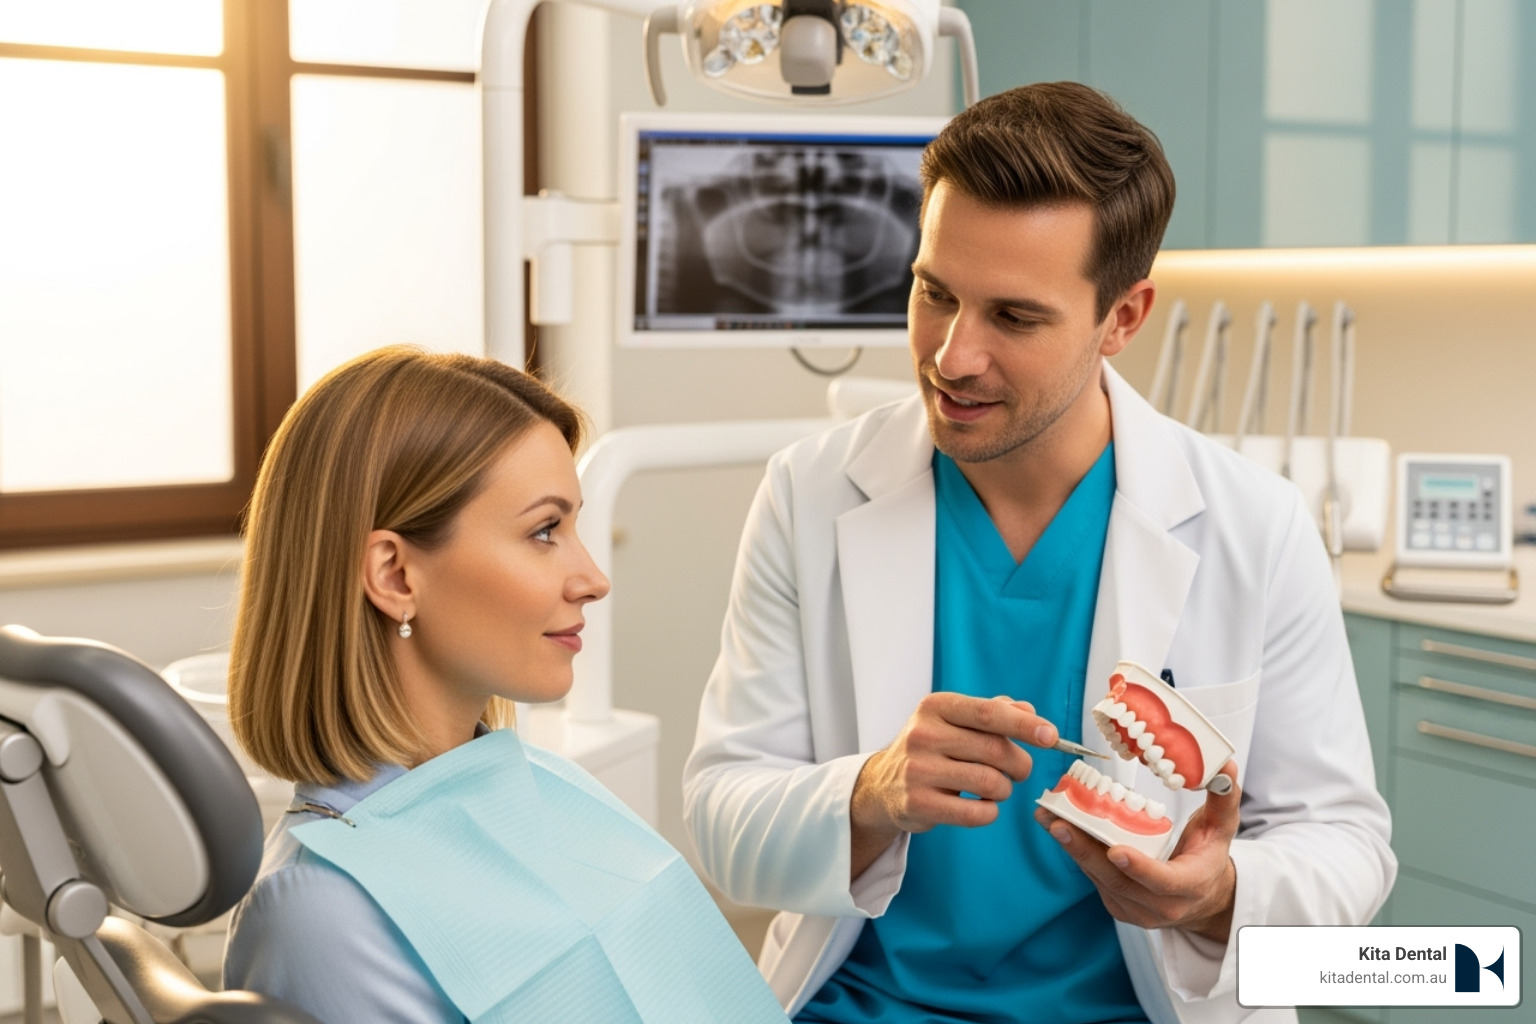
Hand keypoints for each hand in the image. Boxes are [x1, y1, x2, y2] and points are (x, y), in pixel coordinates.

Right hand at [850, 693, 1059, 878]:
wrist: (884, 784)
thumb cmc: (931, 748)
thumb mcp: (954, 720)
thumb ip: (994, 712)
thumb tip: (1030, 712)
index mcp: (936, 707)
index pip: (988, 713)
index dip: (1024, 725)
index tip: (1052, 737)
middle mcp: (923, 734)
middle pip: (996, 751)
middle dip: (1019, 764)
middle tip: (1018, 770)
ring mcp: (918, 770)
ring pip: (990, 782)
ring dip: (1005, 789)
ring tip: (995, 788)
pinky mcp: (918, 804)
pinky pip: (977, 813)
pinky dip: (990, 812)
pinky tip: (981, 805)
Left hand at [1033, 761, 1240, 942]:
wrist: (1202, 897)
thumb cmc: (1209, 855)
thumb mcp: (1223, 828)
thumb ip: (1224, 798)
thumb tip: (1224, 764)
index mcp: (1189, 886)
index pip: (1164, 882)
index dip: (1140, 868)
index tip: (1117, 850)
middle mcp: (1160, 906)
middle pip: (1118, 881)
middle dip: (1086, 851)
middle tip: (1061, 822)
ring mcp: (1135, 910)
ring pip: (1099, 879)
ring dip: (1071, 848)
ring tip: (1048, 818)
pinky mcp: (1117, 906)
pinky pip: (1094, 879)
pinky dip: (1076, 852)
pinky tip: (1058, 827)